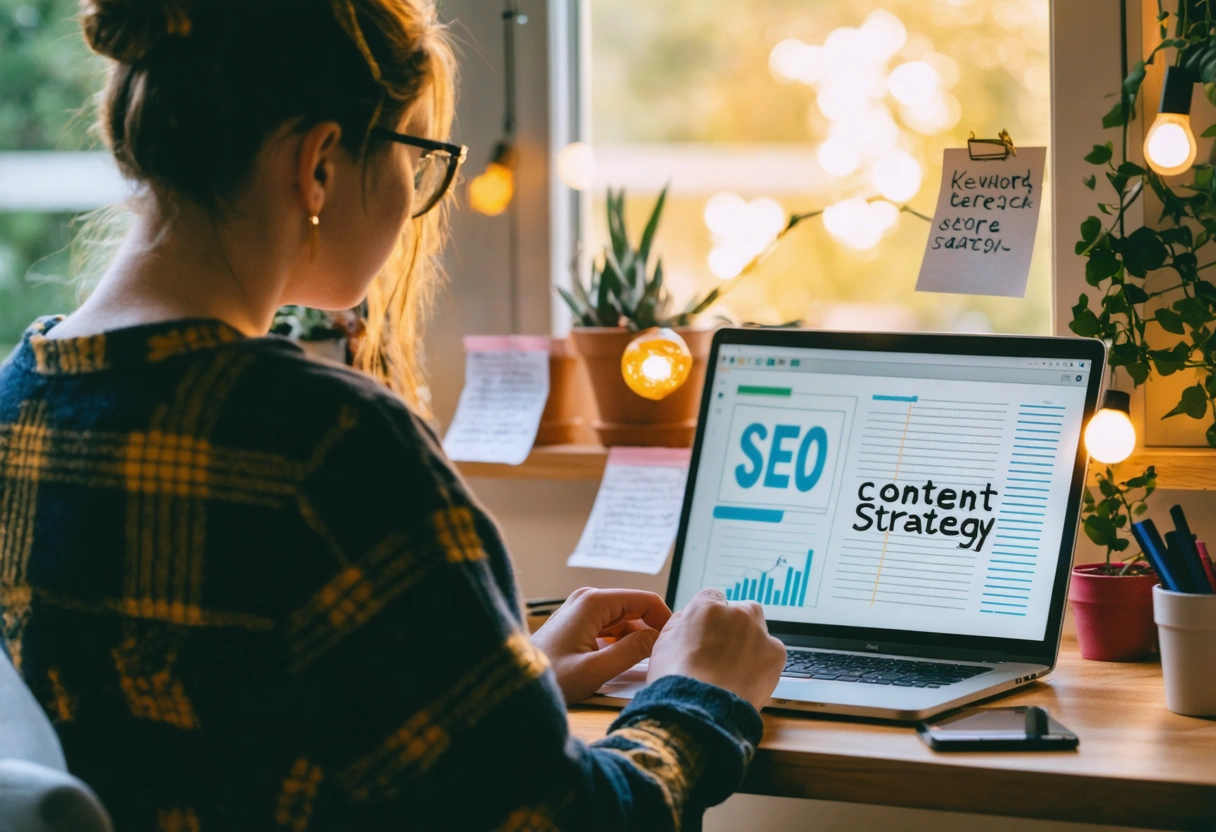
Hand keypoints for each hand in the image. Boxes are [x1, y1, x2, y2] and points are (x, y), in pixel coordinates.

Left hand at [531, 587, 671, 704]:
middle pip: (635, 608)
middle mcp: (587, 598)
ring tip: (645, 664)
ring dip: (636, 638)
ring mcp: (581, 609)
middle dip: (651, 630)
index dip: (664, 620)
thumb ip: (631, 652)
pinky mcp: (576, 622)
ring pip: (623, 619)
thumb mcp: (595, 670)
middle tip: (663, 657)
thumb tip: (658, 638)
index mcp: (593, 602)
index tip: (673, 644)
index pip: (645, 600)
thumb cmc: (550, 678)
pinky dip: (621, 642)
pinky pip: (609, 627)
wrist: (514, 684)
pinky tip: (624, 663)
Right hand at [647, 588, 784, 711]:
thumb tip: (689, 620)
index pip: (713, 596)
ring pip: (758, 630)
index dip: (710, 615)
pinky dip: (763, 662)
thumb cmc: (678, 680)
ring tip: (735, 668)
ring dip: (750, 642)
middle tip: (723, 649)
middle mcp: (736, 614)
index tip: (708, 628)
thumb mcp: (663, 643)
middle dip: (735, 625)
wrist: (700, 711)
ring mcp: (758, 633)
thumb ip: (681, 623)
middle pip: (741, 610)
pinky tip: (748, 678)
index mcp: (707, 607)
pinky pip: (772, 651)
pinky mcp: (775, 654)